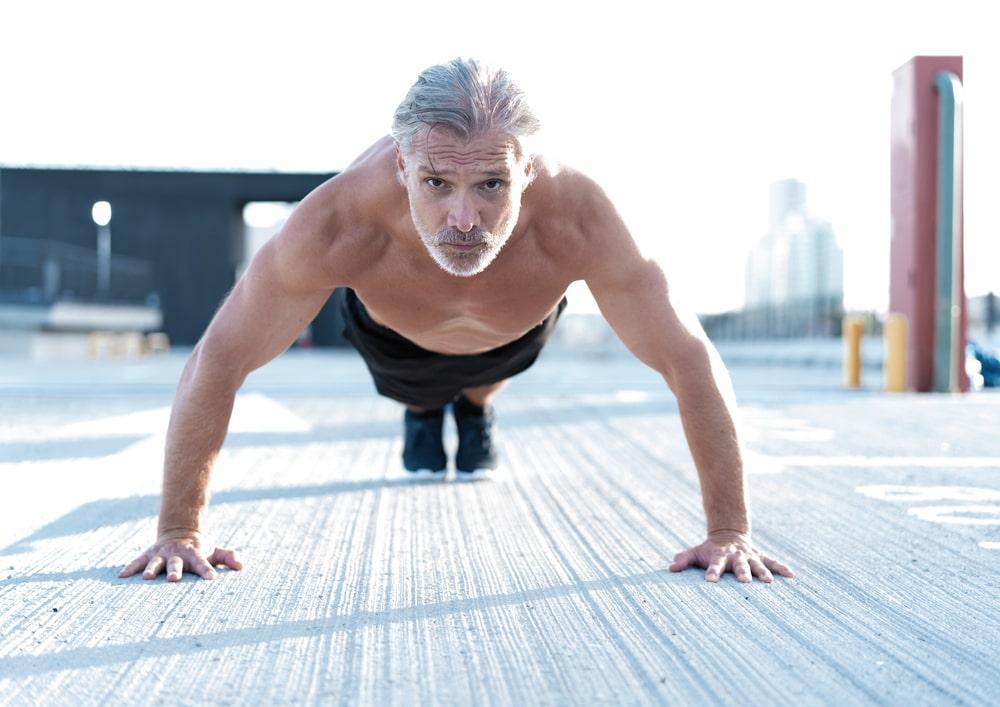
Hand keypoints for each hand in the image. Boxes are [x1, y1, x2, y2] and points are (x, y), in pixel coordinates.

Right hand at [118, 531, 242, 581]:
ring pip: (155, 562)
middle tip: (173, 580)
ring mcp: (161, 553)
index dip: (207, 570)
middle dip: (175, 571)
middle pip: (176, 563)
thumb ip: (228, 557)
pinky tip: (121, 576)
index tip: (212, 579)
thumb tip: (241, 567)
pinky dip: (129, 567)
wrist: (179, 532)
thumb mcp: (215, 551)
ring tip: (145, 578)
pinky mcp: (148, 554)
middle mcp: (177, 553)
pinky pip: (136, 561)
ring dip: (151, 569)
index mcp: (194, 554)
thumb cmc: (200, 549)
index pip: (203, 563)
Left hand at [669, 530, 794, 582]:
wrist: (728, 534)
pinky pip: (773, 562)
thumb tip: (671, 568)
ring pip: (758, 564)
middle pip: (739, 565)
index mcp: (719, 556)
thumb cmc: (709, 550)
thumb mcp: (696, 552)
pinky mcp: (760, 557)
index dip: (712, 572)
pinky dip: (782, 567)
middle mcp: (736, 557)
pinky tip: (792, 575)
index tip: (710, 580)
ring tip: (768, 582)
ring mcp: (750, 557)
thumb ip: (684, 559)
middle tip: (744, 581)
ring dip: (763, 572)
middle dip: (742, 573)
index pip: (714, 565)